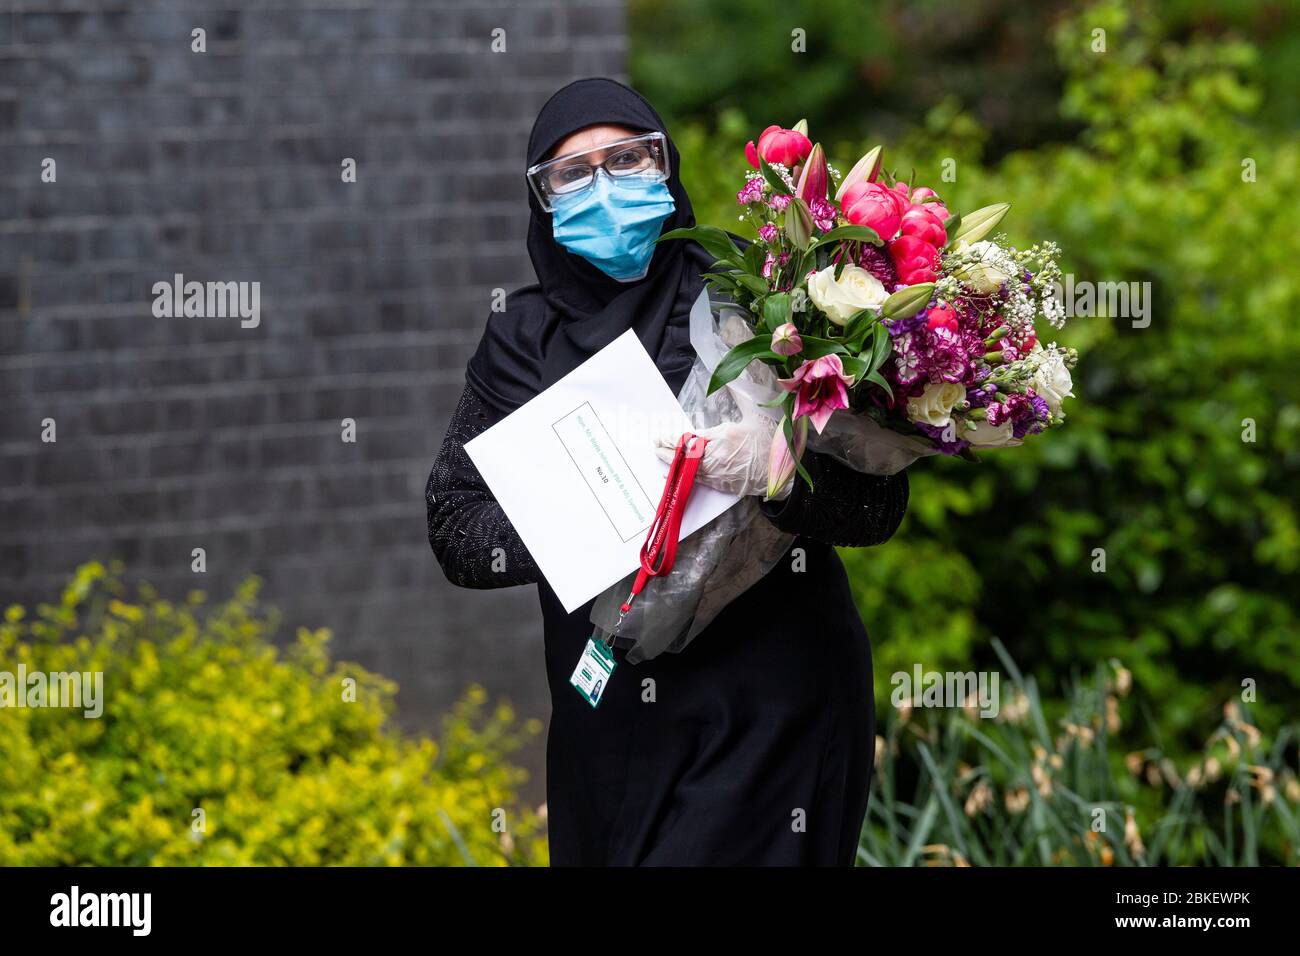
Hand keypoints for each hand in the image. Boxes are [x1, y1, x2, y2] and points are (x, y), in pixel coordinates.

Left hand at [654, 394, 791, 499]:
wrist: (786, 474)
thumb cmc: (774, 441)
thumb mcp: (757, 412)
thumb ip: (740, 395)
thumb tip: (729, 379)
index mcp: (726, 436)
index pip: (691, 437)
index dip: (673, 438)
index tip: (661, 435)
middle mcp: (719, 456)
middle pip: (686, 455)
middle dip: (668, 450)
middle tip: (655, 446)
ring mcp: (721, 473)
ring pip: (690, 469)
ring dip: (674, 464)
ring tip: (661, 457)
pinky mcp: (725, 485)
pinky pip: (701, 480)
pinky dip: (687, 477)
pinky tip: (678, 474)